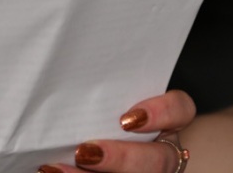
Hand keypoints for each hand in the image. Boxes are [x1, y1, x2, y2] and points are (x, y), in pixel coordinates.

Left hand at [39, 91, 194, 172]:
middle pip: (159, 159)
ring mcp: (147, 170)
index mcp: (163, 121)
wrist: (85, 147)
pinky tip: (52, 170)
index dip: (162, 113)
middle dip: (122, 158)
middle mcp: (160, 150)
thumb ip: (96, 93)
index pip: (180, 109)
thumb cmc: (92, 110)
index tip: (127, 119)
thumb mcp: (102, 98)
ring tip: (58, 169)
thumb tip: (59, 70)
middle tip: (85, 151)